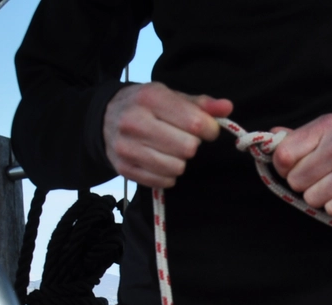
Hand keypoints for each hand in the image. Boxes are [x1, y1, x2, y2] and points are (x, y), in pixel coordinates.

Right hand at [103, 82, 231, 187]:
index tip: (205, 129)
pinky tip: (160, 160)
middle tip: (182, 138)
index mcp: (150, 98)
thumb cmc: (146, 106)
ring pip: (176, 167)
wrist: (104, 117)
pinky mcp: (124, 168)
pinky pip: (163, 181)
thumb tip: (227, 107)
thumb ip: (202, 104)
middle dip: (191, 144)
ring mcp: (127, 147)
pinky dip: (167, 174)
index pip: (196, 123)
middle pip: (188, 148)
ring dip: (180, 161)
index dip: (209, 130)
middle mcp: (135, 121)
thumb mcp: (172, 97)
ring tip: (170, 149)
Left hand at [271, 114, 331, 215]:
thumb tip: (273, 134)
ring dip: (324, 198)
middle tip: (326, 180)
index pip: (285, 154)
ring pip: (314, 198)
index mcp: (329, 127)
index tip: (297, 170)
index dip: (285, 168)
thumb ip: (305, 135)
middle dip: (307, 185)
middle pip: (297, 180)